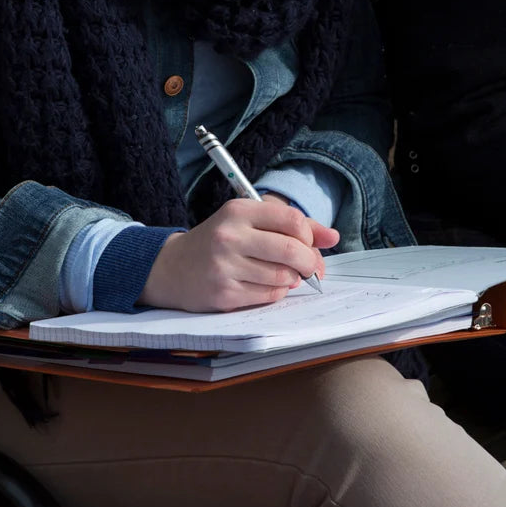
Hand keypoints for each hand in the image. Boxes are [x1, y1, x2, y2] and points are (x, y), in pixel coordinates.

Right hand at [140, 198, 338, 311]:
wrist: (172, 268)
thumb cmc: (219, 242)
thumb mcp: (249, 222)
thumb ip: (293, 226)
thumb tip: (333, 236)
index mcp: (238, 211)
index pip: (292, 220)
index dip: (310, 235)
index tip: (309, 243)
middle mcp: (230, 236)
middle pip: (293, 250)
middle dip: (310, 262)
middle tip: (310, 267)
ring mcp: (225, 266)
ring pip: (283, 276)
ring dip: (292, 279)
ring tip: (282, 275)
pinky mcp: (223, 293)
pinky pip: (269, 295)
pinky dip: (276, 292)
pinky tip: (265, 285)